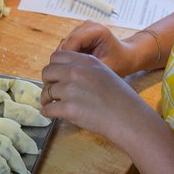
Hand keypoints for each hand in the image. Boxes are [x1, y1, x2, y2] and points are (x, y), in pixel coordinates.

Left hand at [41, 50, 158, 142]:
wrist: (127, 116)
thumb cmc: (119, 98)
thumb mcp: (104, 72)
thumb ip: (84, 69)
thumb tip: (64, 74)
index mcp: (85, 61)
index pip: (57, 57)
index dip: (54, 68)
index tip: (55, 77)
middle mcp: (76, 72)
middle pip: (47, 72)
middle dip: (47, 82)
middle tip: (51, 91)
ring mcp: (70, 90)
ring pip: (46, 91)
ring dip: (46, 99)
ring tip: (51, 104)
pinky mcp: (68, 108)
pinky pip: (47, 109)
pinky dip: (48, 112)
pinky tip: (52, 114)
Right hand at [57, 20, 140, 76]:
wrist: (126, 55)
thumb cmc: (120, 61)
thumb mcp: (105, 67)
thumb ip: (87, 68)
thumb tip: (69, 71)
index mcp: (97, 30)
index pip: (73, 41)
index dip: (65, 57)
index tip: (63, 71)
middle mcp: (89, 25)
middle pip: (67, 41)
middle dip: (64, 58)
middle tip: (64, 74)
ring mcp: (83, 27)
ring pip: (65, 43)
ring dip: (65, 57)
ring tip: (69, 70)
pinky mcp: (80, 32)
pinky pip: (68, 44)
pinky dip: (68, 55)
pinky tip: (73, 65)